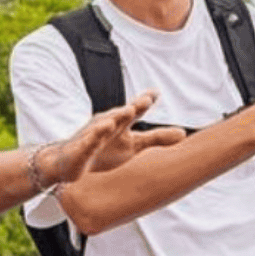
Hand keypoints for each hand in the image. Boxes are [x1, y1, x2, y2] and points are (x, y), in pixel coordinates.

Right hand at [38, 89, 187, 184]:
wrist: (69, 162)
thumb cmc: (105, 151)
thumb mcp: (134, 146)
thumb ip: (157, 138)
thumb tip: (184, 133)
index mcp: (121, 123)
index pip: (135, 110)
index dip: (145, 102)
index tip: (156, 93)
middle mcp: (107, 124)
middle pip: (121, 114)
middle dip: (133, 107)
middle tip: (146, 100)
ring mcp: (92, 135)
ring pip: (104, 125)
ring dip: (115, 117)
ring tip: (127, 111)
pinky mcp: (81, 149)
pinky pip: (87, 143)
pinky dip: (94, 137)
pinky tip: (101, 131)